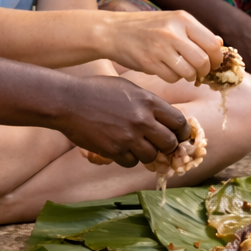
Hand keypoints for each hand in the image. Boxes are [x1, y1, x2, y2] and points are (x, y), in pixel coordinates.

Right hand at [57, 75, 188, 165]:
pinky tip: (122, 150)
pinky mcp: (114, 150)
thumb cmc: (97, 91)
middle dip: (168, 147)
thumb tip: (164, 117)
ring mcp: (129, 137)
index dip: (182, 132)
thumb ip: (148, 102)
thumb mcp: (128, 88)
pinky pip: (132, 162)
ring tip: (137, 147)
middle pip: (170, 143)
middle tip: (161, 147)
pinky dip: (129, 159)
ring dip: (147, 154)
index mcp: (149, 101)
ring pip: (152, 156)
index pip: (179, 122)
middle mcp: (143, 120)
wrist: (68, 101)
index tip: (180, 136)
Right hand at [106, 10, 223, 82]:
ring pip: (189, 72)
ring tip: (180, 70)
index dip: (216, 59)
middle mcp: (173, 31)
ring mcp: (161, 47)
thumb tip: (220, 45)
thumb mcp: (172, 22)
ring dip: (188, 76)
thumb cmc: (146, 28)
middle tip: (198, 72)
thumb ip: (196, 33)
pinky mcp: (149, 62)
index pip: (213, 44)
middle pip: (203, 61)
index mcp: (183, 19)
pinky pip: (172, 78)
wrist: (113, 31)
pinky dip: (172, 78)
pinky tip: (165, 69)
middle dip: (204, 71)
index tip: (212, 64)